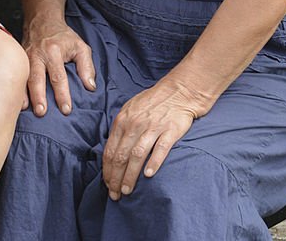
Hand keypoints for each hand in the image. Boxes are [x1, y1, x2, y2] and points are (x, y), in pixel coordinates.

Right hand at [21, 10, 96, 115]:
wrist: (42, 21)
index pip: (59, 76)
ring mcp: (26, 57)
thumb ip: (87, 66)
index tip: (66, 109)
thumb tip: (90, 87)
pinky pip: (17, 75)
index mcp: (54, 51)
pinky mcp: (19, 60)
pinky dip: (16, 88)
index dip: (62, 94)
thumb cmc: (63, 36)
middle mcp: (38, 55)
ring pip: (24, 77)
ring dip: (24, 94)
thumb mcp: (80, 46)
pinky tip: (17, 101)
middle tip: (42, 112)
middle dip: (39, 96)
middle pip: (37, 78)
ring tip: (27, 109)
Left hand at [102, 78, 202, 200]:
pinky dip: (153, 163)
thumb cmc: (153, 102)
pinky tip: (148, 175)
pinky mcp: (170, 130)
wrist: (178, 92)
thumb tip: (111, 150)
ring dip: (130, 175)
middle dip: (115, 178)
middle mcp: (135, 124)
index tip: (107, 184)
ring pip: (137, 155)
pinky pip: (160, 149)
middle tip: (115, 194)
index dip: (107, 170)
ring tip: (127, 190)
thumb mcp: (130, 109)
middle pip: (121, 156)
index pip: (110, 150)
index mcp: (123, 120)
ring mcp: (153, 127)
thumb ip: (121, 128)